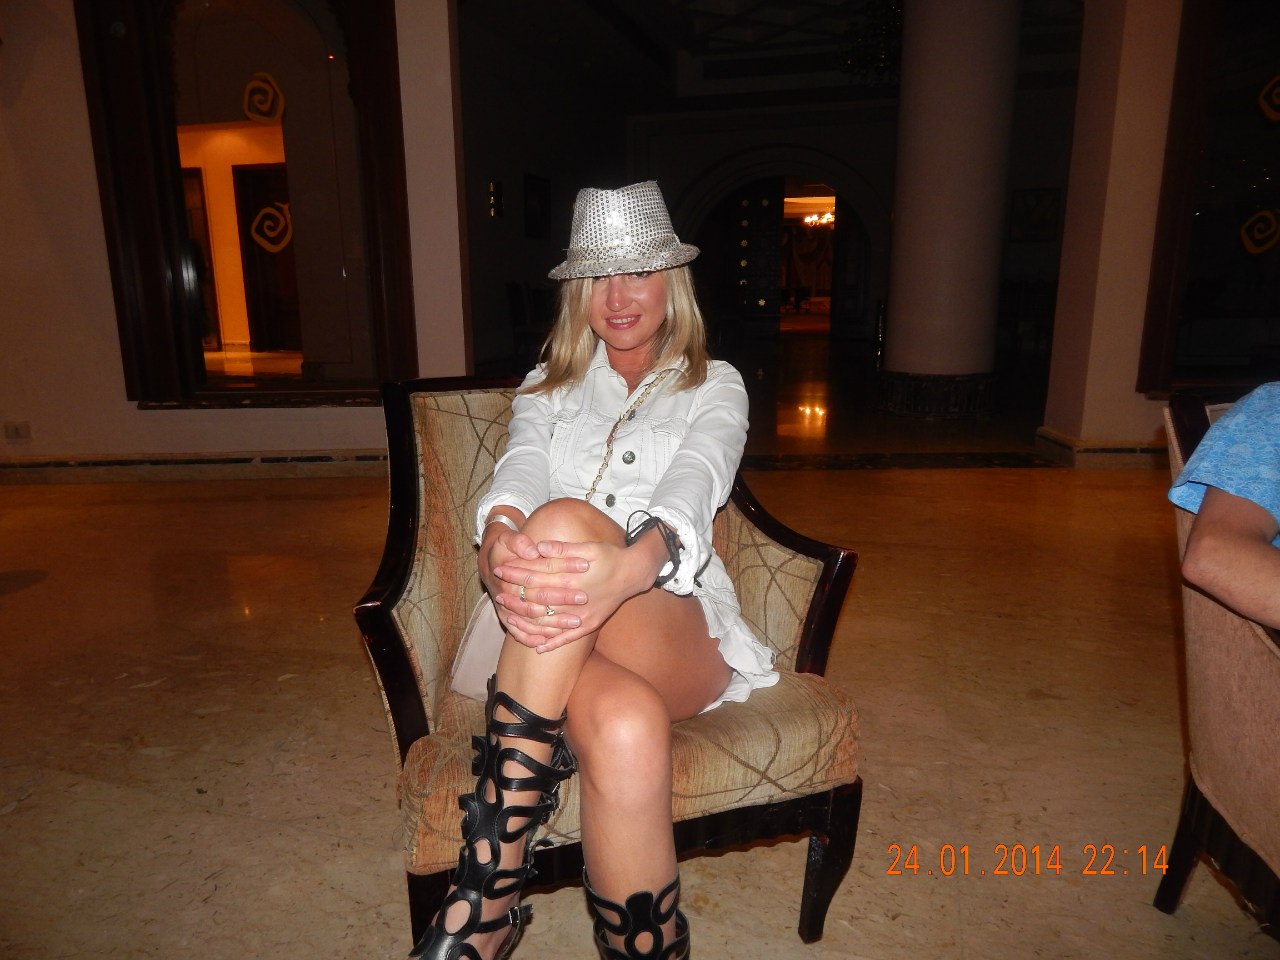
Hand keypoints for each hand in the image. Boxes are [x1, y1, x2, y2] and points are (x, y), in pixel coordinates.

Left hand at [497, 535, 662, 652]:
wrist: (634, 574)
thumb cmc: (609, 557)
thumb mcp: (588, 547)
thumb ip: (562, 548)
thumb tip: (538, 547)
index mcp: (571, 578)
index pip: (536, 576)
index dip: (516, 573)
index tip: (500, 570)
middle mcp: (574, 599)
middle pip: (538, 600)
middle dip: (516, 597)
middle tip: (498, 596)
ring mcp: (582, 615)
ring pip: (548, 623)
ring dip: (528, 622)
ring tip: (510, 619)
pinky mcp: (590, 624)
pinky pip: (568, 638)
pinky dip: (552, 643)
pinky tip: (538, 647)